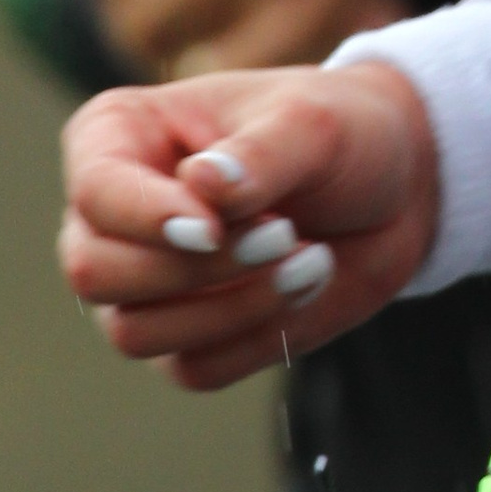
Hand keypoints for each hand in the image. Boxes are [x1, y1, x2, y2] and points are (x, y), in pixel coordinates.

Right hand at [61, 60, 439, 390]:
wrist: (396, 190)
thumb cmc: (340, 132)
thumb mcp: (314, 123)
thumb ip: (258, 155)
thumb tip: (202, 186)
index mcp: (118, 134)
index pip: (95, 192)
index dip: (150, 219)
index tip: (218, 226)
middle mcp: (113, 213)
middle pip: (95, 271)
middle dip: (193, 268)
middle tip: (283, 235)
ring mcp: (141, 282)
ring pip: (135, 332)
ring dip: (230, 308)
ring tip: (308, 259)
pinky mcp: (187, 337)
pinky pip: (193, 367)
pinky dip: (256, 336)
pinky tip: (306, 284)